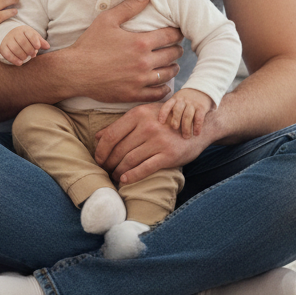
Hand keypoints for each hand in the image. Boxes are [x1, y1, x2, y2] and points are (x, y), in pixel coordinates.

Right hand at [0, 25, 49, 65]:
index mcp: (24, 30)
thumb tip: (47, 46)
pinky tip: (20, 63)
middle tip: (32, 55)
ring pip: (15, 48)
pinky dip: (14, 60)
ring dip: (22, 55)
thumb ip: (40, 41)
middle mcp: (14, 33)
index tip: (38, 47)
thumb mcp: (33, 36)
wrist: (9, 34)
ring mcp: (7, 40)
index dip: (35, 41)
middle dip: (29, 50)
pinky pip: (7, 54)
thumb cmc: (25, 37)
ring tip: (26, 58)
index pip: (30, 34)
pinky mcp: (2, 47)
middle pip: (22, 42)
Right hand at [61, 0, 183, 103]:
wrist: (75, 71)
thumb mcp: (106, 20)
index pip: (170, 36)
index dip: (176, 33)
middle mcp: (144, 62)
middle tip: (176, 48)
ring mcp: (140, 80)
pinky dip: (164, 88)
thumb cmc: (89, 44)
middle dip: (176, 50)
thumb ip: (128, 8)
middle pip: (172, 55)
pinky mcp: (134, 94)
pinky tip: (162, 84)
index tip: (177, 32)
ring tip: (171, 64)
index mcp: (140, 42)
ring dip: (172, 68)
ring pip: (167, 74)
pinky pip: (158, 93)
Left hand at [94, 103, 210, 184]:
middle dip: (108, 162)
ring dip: (118, 170)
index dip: (101, 149)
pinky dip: (132, 175)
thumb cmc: (165, 121)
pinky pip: (145, 168)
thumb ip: (121, 125)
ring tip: (113, 175)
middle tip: (104, 170)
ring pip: (129, 159)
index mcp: (138, 114)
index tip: (98, 158)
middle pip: (119, 149)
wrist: (197, 126)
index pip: (111, 135)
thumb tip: (97, 137)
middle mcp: (147, 126)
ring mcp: (159, 141)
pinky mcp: (169, 155)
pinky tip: (124, 180)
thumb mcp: (143, 115)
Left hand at [158, 87, 214, 139]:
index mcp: (175, 98)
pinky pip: (199, 117)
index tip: (161, 122)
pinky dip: (197, 126)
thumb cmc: (187, 98)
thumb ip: (172, 107)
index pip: (167, 105)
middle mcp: (183, 100)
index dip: (163, 113)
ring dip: (186, 127)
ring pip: (188, 115)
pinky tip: (196, 133)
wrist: (203, 89)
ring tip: (186, 136)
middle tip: (174, 129)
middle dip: (175, 120)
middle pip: (177, 111)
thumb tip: (162, 123)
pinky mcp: (202, 107)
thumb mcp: (178, 98)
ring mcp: (193, 103)